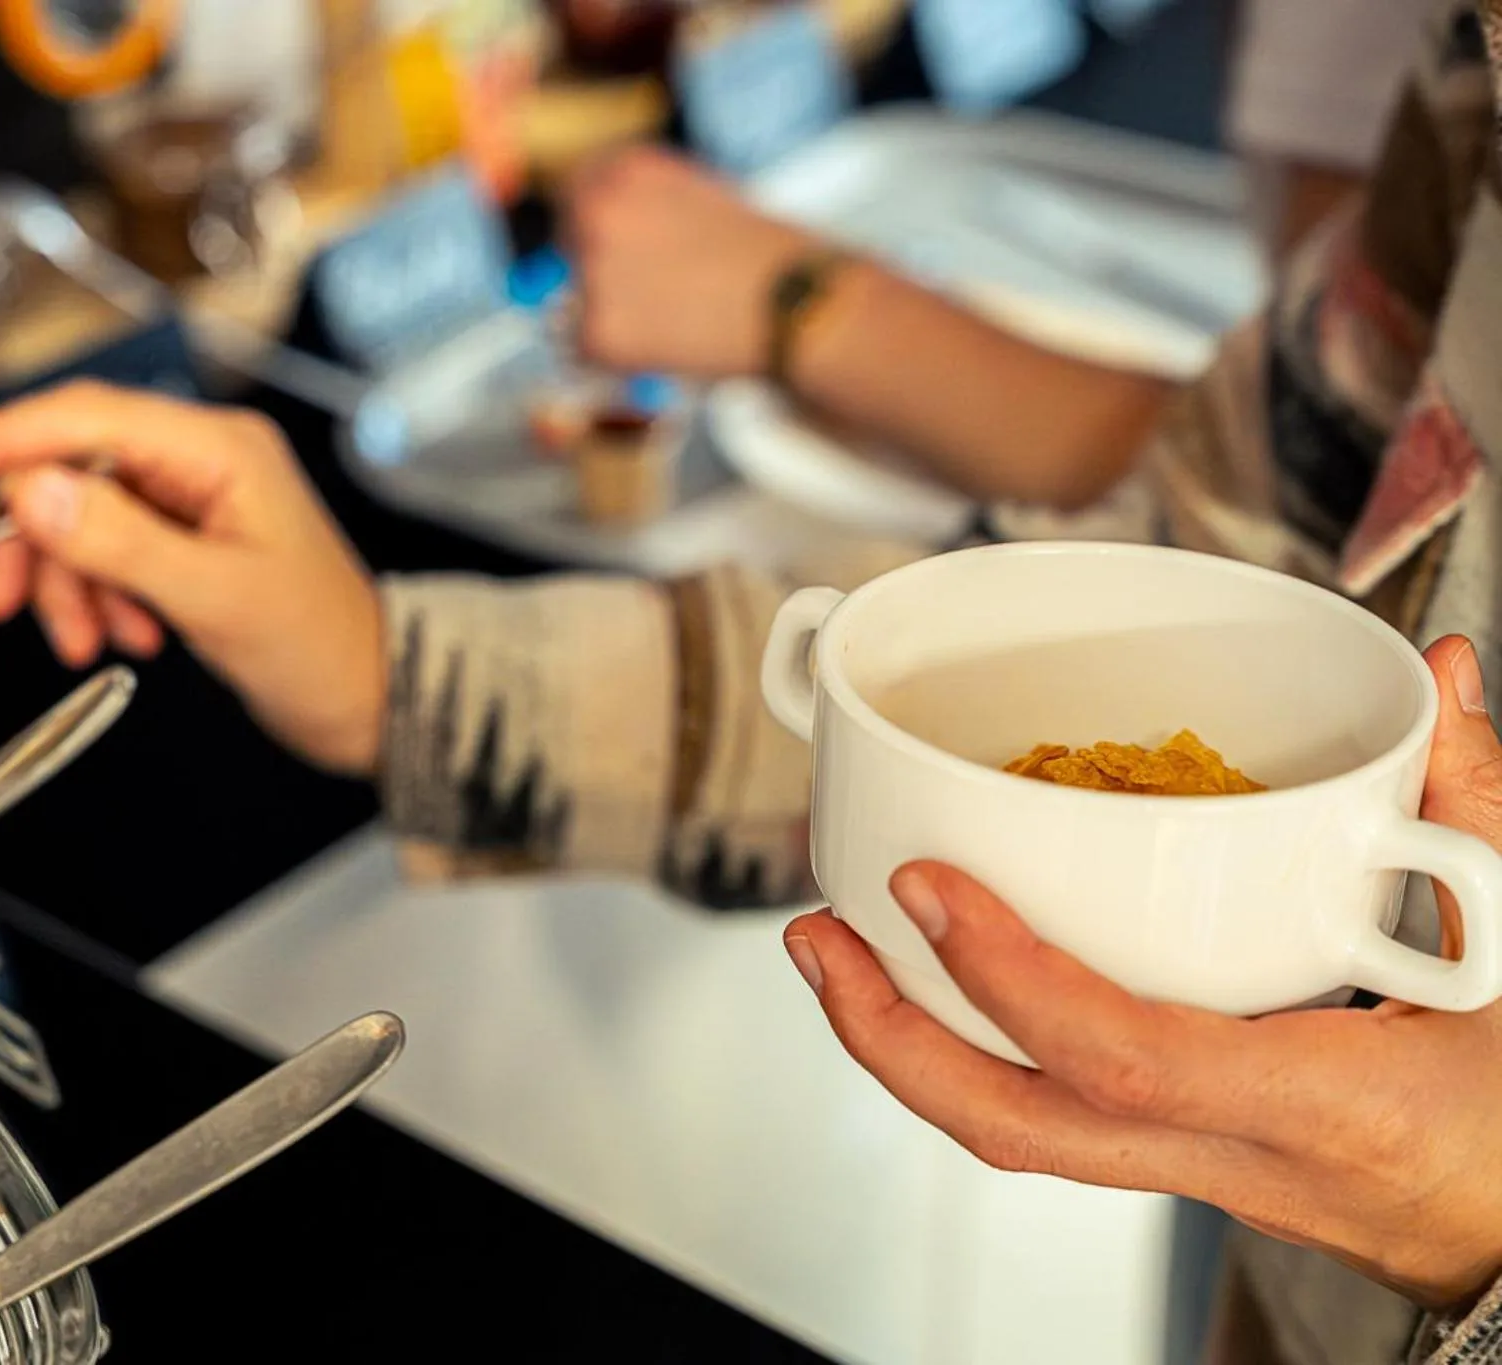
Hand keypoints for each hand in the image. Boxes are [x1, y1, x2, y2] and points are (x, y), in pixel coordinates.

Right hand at [0, 382, 385, 774]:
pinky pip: (107, 553)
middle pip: (69, 470)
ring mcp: (190, 500)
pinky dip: (97, 597)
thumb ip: (120, 542)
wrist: (372, 700)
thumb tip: (30, 490)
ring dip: (68, 585)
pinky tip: (128, 638)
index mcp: (216, 447)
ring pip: (79, 520)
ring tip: (88, 642)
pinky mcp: (183, 541)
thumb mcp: (214, 597)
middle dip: (34, 543)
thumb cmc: (319, 647)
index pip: (81, 417)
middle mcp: (199, 459)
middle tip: (6, 608)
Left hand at [565, 145, 818, 376]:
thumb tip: (589, 242)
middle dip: (596, 272)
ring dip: (608, 319)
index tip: (617, 249)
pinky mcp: (596, 331)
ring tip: (677, 322)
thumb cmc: (764, 257)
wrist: (797, 303)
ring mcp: (592, 272)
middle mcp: (598, 212)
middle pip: (566, 246)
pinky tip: (670, 348)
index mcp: (626, 170)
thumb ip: (643, 210)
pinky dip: (619, 360)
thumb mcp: (700, 199)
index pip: (577, 191)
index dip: (594, 225)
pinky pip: (585, 352)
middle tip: (654, 296)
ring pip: (570, 305)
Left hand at [786, 636, 1501, 1308]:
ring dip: (908, 1046)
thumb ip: (1475, 813)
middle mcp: (1240, 1159)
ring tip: (839, 949)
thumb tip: (1440, 679)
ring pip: (1019, 1136)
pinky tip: (942, 982)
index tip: (926, 884)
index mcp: (1324, 1107)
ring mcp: (1204, 1177)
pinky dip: (978, 1049)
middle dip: (892, 1038)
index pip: (1127, 1058)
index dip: (1009, 975)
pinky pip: (1054, 1120)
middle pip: (1020, 1130)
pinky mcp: (1191, 1166)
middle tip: (815, 934)